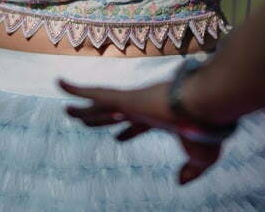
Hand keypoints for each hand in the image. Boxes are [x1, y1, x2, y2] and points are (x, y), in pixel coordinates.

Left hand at [59, 79, 221, 182]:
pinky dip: (75, 88)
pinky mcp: (123, 97)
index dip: (128, 132)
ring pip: (99, 106)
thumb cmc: (205, 130)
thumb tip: (180, 182)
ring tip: (66, 111)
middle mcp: (143, 108)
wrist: (204, 106)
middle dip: (99, 118)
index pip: (139, 126)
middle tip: (85, 121)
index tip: (118, 138)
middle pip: (114, 114)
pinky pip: (92, 92)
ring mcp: (131, 102)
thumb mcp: (202, 157)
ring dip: (82, 109)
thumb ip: (192, 170)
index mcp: (159, 120)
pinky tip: (59, 83)